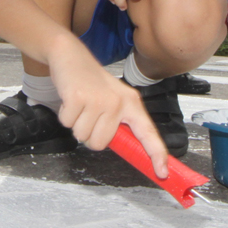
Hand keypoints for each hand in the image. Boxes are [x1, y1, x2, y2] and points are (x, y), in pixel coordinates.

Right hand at [49, 39, 169, 177]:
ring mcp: (99, 100)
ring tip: (80, 106)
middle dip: (90, 135)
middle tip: (89, 116)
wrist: (70, 55)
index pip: (148, 133)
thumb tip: (125, 148)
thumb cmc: (91, 81)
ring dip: (76, 124)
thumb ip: (120, 123)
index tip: (162, 172)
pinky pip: (68, 124)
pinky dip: (65, 115)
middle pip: (101, 143)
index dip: (156, 154)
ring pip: (83, 136)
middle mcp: (118, 103)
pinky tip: (71, 101)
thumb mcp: (114, 99)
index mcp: (131, 104)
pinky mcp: (78, 98)